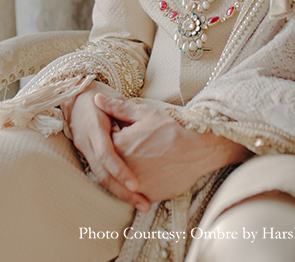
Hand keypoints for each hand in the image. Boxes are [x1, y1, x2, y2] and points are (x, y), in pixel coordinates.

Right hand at [60, 81, 149, 211]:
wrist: (74, 93)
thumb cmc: (98, 94)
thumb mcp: (113, 98)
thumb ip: (124, 113)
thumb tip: (140, 130)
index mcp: (94, 126)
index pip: (106, 154)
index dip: (119, 171)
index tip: (135, 184)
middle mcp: (87, 141)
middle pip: (103, 173)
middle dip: (123, 192)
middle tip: (144, 205)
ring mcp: (84, 148)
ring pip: (100, 177)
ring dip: (119, 192)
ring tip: (140, 203)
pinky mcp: (86, 152)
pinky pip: (99, 172)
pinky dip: (113, 184)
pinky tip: (127, 192)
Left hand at [95, 94, 248, 202]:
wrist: (198, 147)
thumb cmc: (170, 127)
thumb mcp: (144, 112)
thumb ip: (117, 108)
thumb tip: (96, 99)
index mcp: (119, 146)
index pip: (107, 142)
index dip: (118, 134)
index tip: (132, 130)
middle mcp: (123, 169)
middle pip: (115, 161)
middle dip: (124, 152)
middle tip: (144, 143)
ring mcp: (136, 185)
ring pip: (126, 177)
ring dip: (132, 168)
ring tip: (150, 154)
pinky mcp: (148, 195)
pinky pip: (140, 189)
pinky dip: (144, 180)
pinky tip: (156, 167)